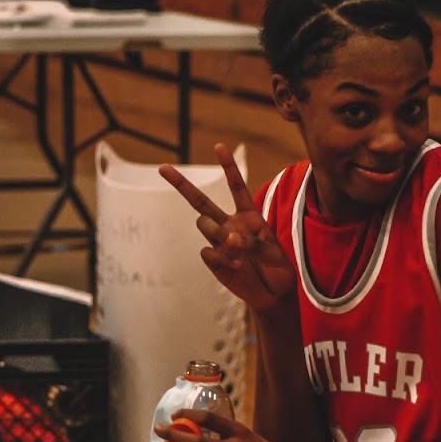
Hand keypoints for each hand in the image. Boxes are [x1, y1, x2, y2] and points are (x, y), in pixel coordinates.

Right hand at [159, 143, 295, 310]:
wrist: (273, 294)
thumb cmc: (277, 268)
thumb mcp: (274, 252)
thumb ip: (253, 241)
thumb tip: (229, 238)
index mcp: (249, 216)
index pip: (237, 187)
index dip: (228, 167)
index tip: (219, 146)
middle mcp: (230, 224)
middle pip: (201, 201)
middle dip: (181, 184)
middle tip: (162, 168)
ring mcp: (219, 242)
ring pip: (203, 224)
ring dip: (217, 233)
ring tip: (237, 249)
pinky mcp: (214, 260)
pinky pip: (208, 251)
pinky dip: (222, 258)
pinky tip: (237, 266)